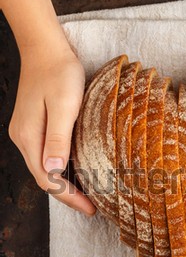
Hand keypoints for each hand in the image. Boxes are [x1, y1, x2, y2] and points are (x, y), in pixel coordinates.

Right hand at [9, 44, 95, 215]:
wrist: (45, 48)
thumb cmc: (59, 73)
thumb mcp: (64, 105)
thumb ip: (58, 138)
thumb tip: (53, 171)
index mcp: (29, 137)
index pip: (47, 179)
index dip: (68, 196)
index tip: (90, 208)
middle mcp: (24, 138)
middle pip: (44, 177)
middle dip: (67, 194)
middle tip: (92, 206)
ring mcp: (27, 132)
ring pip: (45, 167)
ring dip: (64, 183)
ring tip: (87, 194)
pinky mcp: (34, 125)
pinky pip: (47, 155)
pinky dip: (61, 168)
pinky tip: (76, 171)